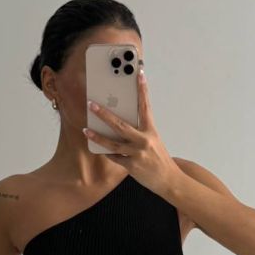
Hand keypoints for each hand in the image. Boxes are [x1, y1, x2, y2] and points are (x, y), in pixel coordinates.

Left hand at [83, 68, 178, 198]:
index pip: (145, 106)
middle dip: (104, 114)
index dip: (142, 90)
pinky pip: (115, 157)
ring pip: (113, 144)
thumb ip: (140, 131)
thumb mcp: (153, 141)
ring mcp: (137, 154)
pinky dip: (107, 153)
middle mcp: (144, 140)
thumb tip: (121, 123)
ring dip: (98, 137)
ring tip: (86, 129)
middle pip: (120, 125)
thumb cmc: (159, 158)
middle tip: (91, 104)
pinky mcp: (132, 166)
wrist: (168, 180)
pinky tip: (99, 149)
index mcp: (151, 131)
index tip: (139, 74)